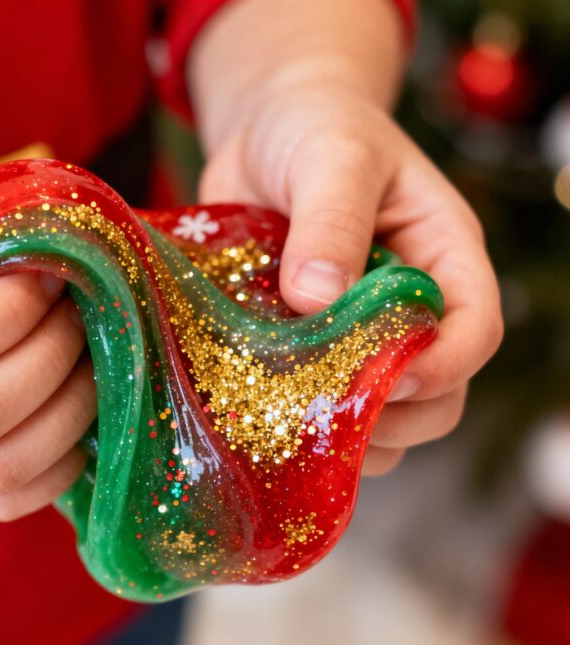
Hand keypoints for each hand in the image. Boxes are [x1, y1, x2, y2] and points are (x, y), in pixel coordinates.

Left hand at [198, 85, 502, 474]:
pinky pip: (311, 400)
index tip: (388, 383)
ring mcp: (354, 332)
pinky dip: (291, 420)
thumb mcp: (333, 157)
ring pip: (375, 413)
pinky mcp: (304, 343)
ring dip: (341, 434)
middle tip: (330, 417)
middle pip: (434, 393)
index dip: (442, 368)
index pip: (473, 330)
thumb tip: (316, 298)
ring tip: (291, 428)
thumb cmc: (316, 127)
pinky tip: (255, 414)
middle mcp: (405, 307)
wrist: (265, 132)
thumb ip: (332, 220)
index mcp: (440, 258)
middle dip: (392, 418)